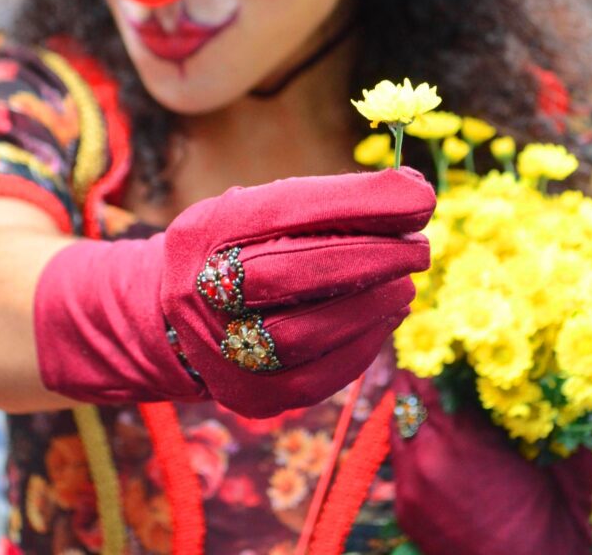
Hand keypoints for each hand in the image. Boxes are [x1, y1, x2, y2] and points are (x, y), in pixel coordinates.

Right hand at [35, 169, 433, 415]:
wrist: (171, 321)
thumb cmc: (235, 250)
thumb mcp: (256, 211)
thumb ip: (321, 204)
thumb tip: (410, 195)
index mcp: (208, 231)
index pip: (288, 209)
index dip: (360, 200)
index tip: (420, 194)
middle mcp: (204, 290)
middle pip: (292, 274)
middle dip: (371, 255)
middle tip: (419, 245)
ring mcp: (222, 350)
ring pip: (307, 333)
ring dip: (372, 304)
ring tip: (406, 281)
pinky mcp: (250, 396)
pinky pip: (318, 377)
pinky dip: (364, 343)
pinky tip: (386, 315)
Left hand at [390, 371, 591, 554]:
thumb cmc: (551, 525)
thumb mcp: (562, 466)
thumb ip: (556, 420)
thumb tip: (562, 378)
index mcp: (463, 438)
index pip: (430, 376)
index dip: (436, 354)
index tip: (443, 337)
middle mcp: (427, 455)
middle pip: (406, 394)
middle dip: (420, 376)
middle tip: (431, 357)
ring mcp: (410, 484)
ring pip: (397, 424)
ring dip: (411, 408)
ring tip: (428, 395)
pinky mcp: (404, 508)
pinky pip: (399, 458)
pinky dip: (410, 442)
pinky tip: (429, 439)